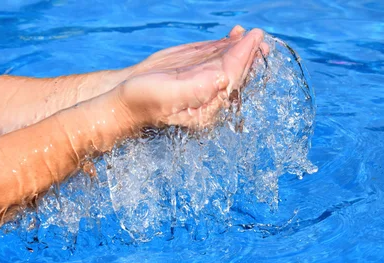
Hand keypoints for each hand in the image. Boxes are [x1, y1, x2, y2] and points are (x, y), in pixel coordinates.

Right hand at [116, 28, 265, 129]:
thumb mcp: (169, 96)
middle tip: (260, 36)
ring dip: (243, 49)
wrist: (122, 99)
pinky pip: (216, 58)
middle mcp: (210, 96)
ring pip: (230, 64)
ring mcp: (204, 82)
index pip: (232, 79)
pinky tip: (236, 34)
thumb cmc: (142, 101)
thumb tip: (224, 77)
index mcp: (208, 107)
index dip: (244, 58)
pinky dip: (228, 45)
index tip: (254, 40)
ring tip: (254, 35)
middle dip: (250, 54)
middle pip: (237, 73)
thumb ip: (198, 88)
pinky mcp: (194, 71)